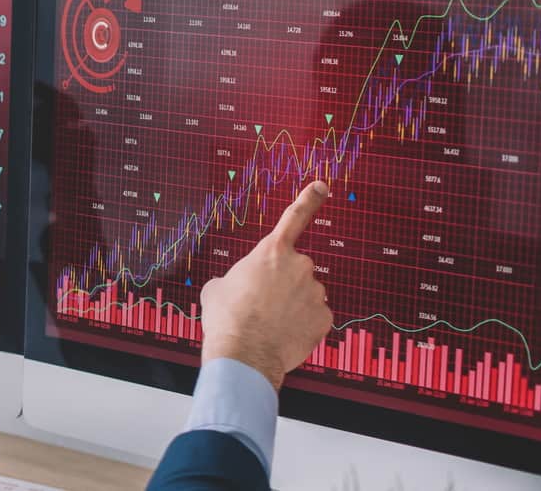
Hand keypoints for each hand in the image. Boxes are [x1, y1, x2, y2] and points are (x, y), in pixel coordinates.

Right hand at [199, 180, 335, 390]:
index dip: (309, 199)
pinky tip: (283, 335)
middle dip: (282, 283)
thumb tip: (238, 286)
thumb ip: (235, 278)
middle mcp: (300, 266)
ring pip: (305, 295)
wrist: (243, 354)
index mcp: (272, 252)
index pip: (294, 218)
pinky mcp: (325, 318)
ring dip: (291, 306)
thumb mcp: (216, 289)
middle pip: (295, 270)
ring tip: (268, 324)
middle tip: (260, 304)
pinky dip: (301, 325)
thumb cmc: (226, 318)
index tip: (321, 186)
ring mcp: (315, 293)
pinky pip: (314, 317)